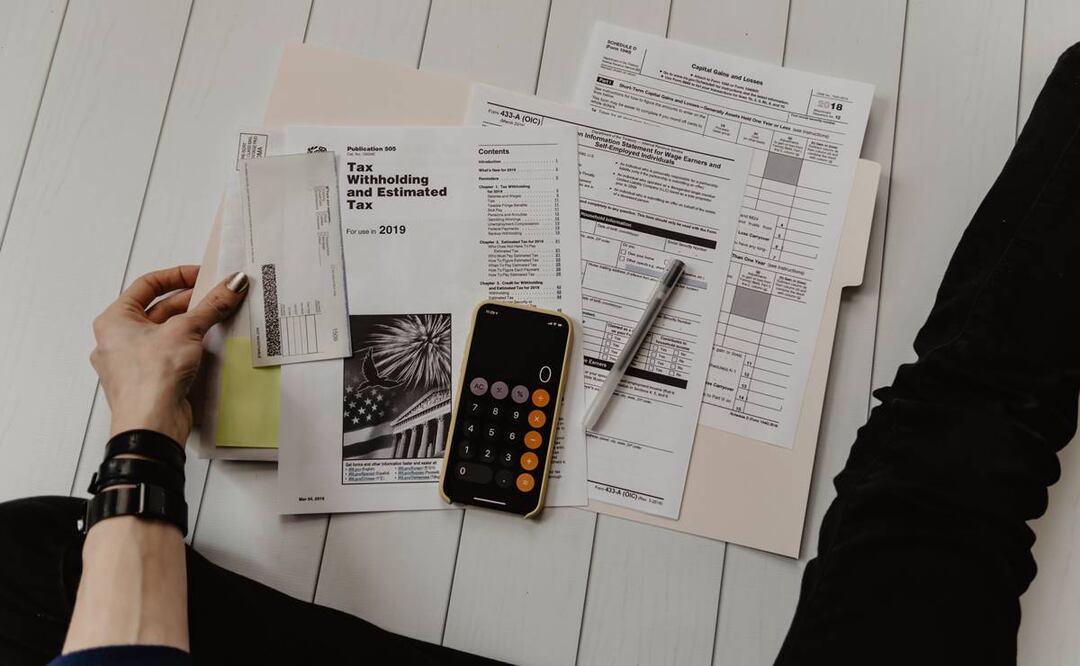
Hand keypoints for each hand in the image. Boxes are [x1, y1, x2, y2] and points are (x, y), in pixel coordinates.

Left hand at [90, 265, 247, 445]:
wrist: (150, 426)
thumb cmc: (149, 380)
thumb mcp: (186, 330)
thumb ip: (212, 305)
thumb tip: (231, 285)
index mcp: (114, 320)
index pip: (147, 285)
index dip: (177, 276)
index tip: (203, 275)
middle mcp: (118, 340)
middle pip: (159, 309)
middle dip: (191, 302)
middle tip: (218, 296)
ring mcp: (133, 362)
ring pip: (166, 333)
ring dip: (192, 324)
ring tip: (218, 317)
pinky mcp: (150, 381)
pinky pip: (171, 354)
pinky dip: (190, 346)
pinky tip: (209, 345)